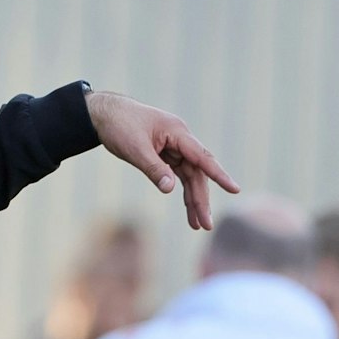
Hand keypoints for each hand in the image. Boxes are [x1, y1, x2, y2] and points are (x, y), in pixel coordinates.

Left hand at [84, 90, 239, 230]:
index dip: (219, 175)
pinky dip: (182, 191)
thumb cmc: (120, 126)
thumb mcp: (135, 149)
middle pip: (197, 173)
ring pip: (190, 176)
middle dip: (202, 199)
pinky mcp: (166, 154)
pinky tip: (188, 209)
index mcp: (177, 133)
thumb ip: (154, 168)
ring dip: (193, 200)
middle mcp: (180, 140)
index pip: (202, 157)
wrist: (104, 113)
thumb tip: (170, 189)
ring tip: (197, 225)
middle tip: (206, 225)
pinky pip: (179, 175)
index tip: (234, 189)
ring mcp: (174, 147)